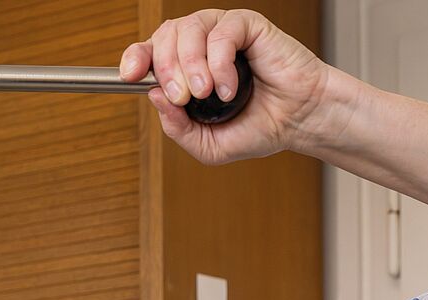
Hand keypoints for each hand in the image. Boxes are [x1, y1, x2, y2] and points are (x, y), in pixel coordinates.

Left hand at [119, 8, 328, 163]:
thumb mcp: (208, 145)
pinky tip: (230, 88)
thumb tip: (155, 96)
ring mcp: (222, 32)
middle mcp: (200, 46)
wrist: (297, 121)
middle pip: (165, 36)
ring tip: (206, 93)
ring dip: (191, 64)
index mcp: (187, 69)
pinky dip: (220, 63)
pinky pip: (221, 32)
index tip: (130, 75)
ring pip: (188, 28)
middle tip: (183, 97)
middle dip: (166, 68)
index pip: (151, 51)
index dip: (136, 57)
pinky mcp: (247, 25)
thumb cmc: (258, 128)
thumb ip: (178, 128)